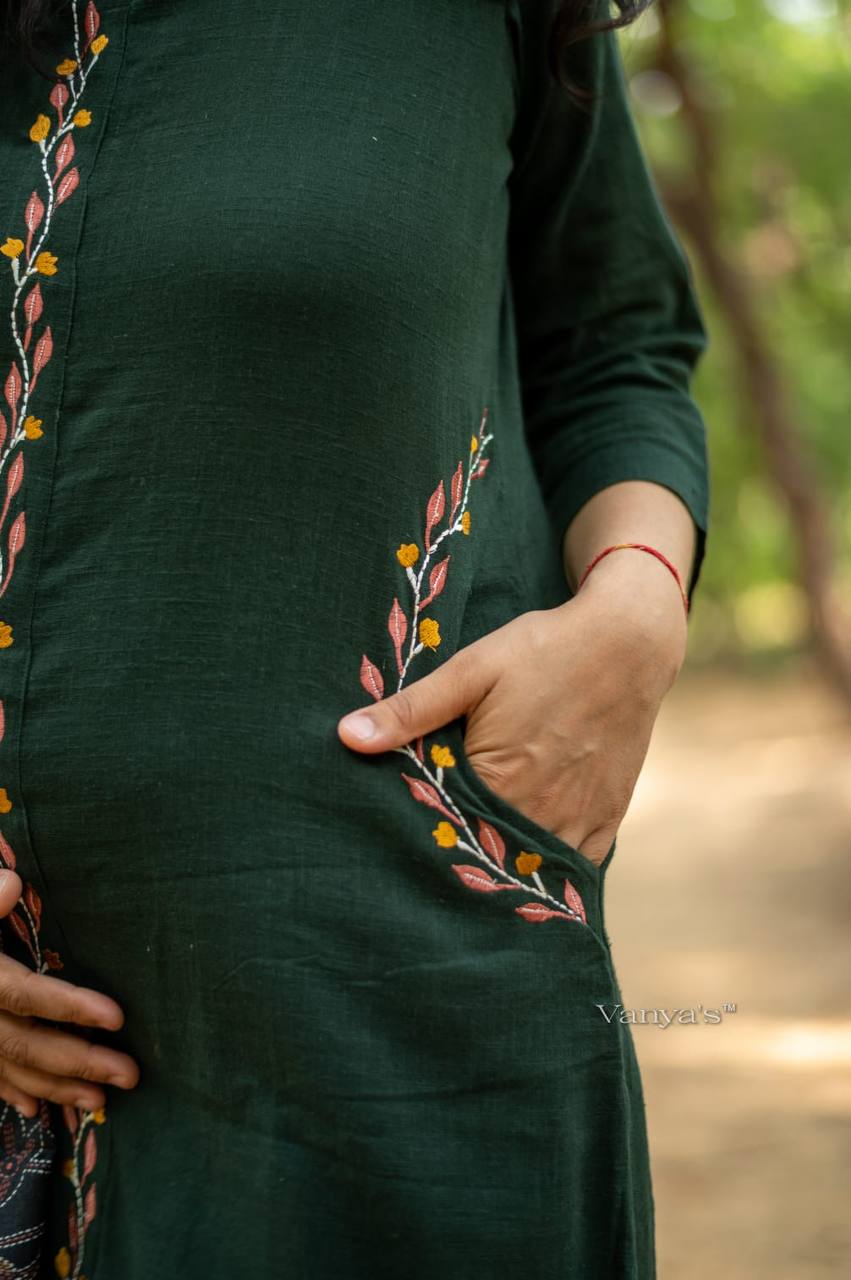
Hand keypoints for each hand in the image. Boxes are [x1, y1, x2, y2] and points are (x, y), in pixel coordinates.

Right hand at [0, 869, 139, 1117]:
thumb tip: (12, 882)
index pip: (27, 994)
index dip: (70, 1006)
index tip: (117, 1017)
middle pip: (26, 1043)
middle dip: (79, 1062)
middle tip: (130, 1075)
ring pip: (10, 1070)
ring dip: (55, 1089)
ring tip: (101, 1101)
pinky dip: (11, 1092)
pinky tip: (38, 1109)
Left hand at [338, 551, 687, 866]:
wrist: (629, 642)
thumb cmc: (545, 650)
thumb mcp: (472, 669)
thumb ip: (411, 710)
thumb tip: (346, 736)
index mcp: (502, 779)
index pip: (446, 833)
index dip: (420, 837)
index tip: (395, 840)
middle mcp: (544, 812)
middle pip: (488, 858)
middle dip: (459, 861)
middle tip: (425, 864)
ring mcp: (580, 821)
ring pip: (530, 872)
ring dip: (502, 872)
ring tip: (471, 868)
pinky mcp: (608, 820)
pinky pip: (574, 868)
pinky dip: (548, 872)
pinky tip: (521, 867)